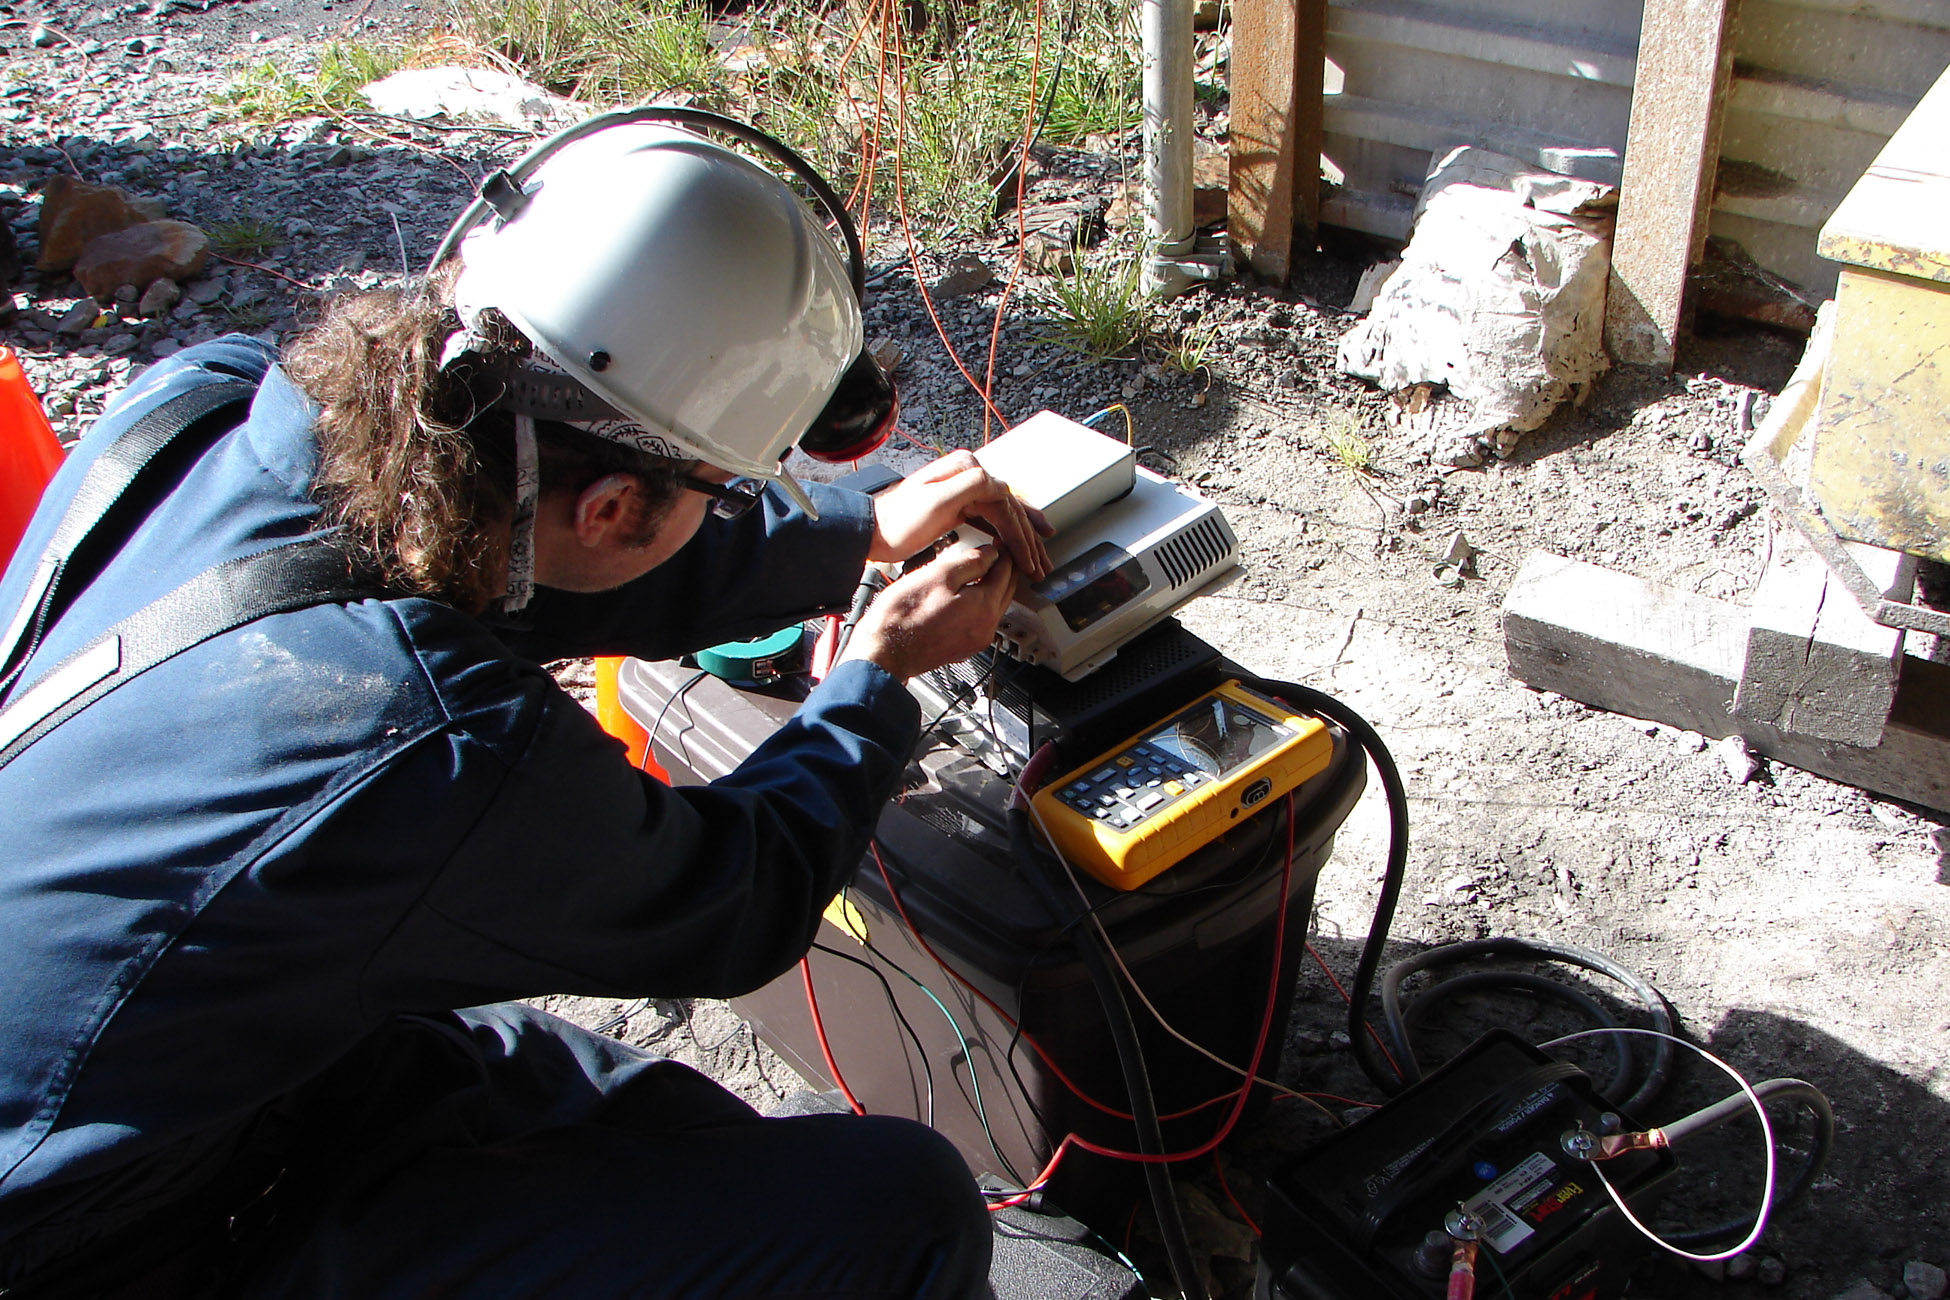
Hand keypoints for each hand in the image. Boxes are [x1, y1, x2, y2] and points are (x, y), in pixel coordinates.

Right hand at [838, 542, 1017, 681]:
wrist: (883, 651)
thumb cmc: (903, 616)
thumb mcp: (938, 575)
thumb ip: (970, 561)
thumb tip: (990, 554)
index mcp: (984, 608)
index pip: (1006, 571)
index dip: (1002, 551)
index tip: (998, 542)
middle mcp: (986, 628)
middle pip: (1006, 591)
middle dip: (1003, 569)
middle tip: (994, 553)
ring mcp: (975, 641)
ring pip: (993, 606)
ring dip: (991, 586)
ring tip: (978, 570)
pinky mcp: (962, 648)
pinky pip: (979, 620)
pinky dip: (978, 603)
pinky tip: (964, 594)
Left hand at [869, 450, 1053, 580]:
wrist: (874, 531)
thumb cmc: (898, 520)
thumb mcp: (935, 500)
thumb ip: (972, 486)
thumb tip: (1004, 486)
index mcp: (966, 469)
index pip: (1005, 502)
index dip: (1020, 533)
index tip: (1027, 558)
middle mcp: (968, 475)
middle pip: (1009, 508)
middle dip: (1028, 539)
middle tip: (1040, 564)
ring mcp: (965, 490)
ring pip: (1004, 515)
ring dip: (1022, 539)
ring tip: (1037, 559)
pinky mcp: (959, 506)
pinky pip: (991, 519)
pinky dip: (1006, 534)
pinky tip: (1017, 545)